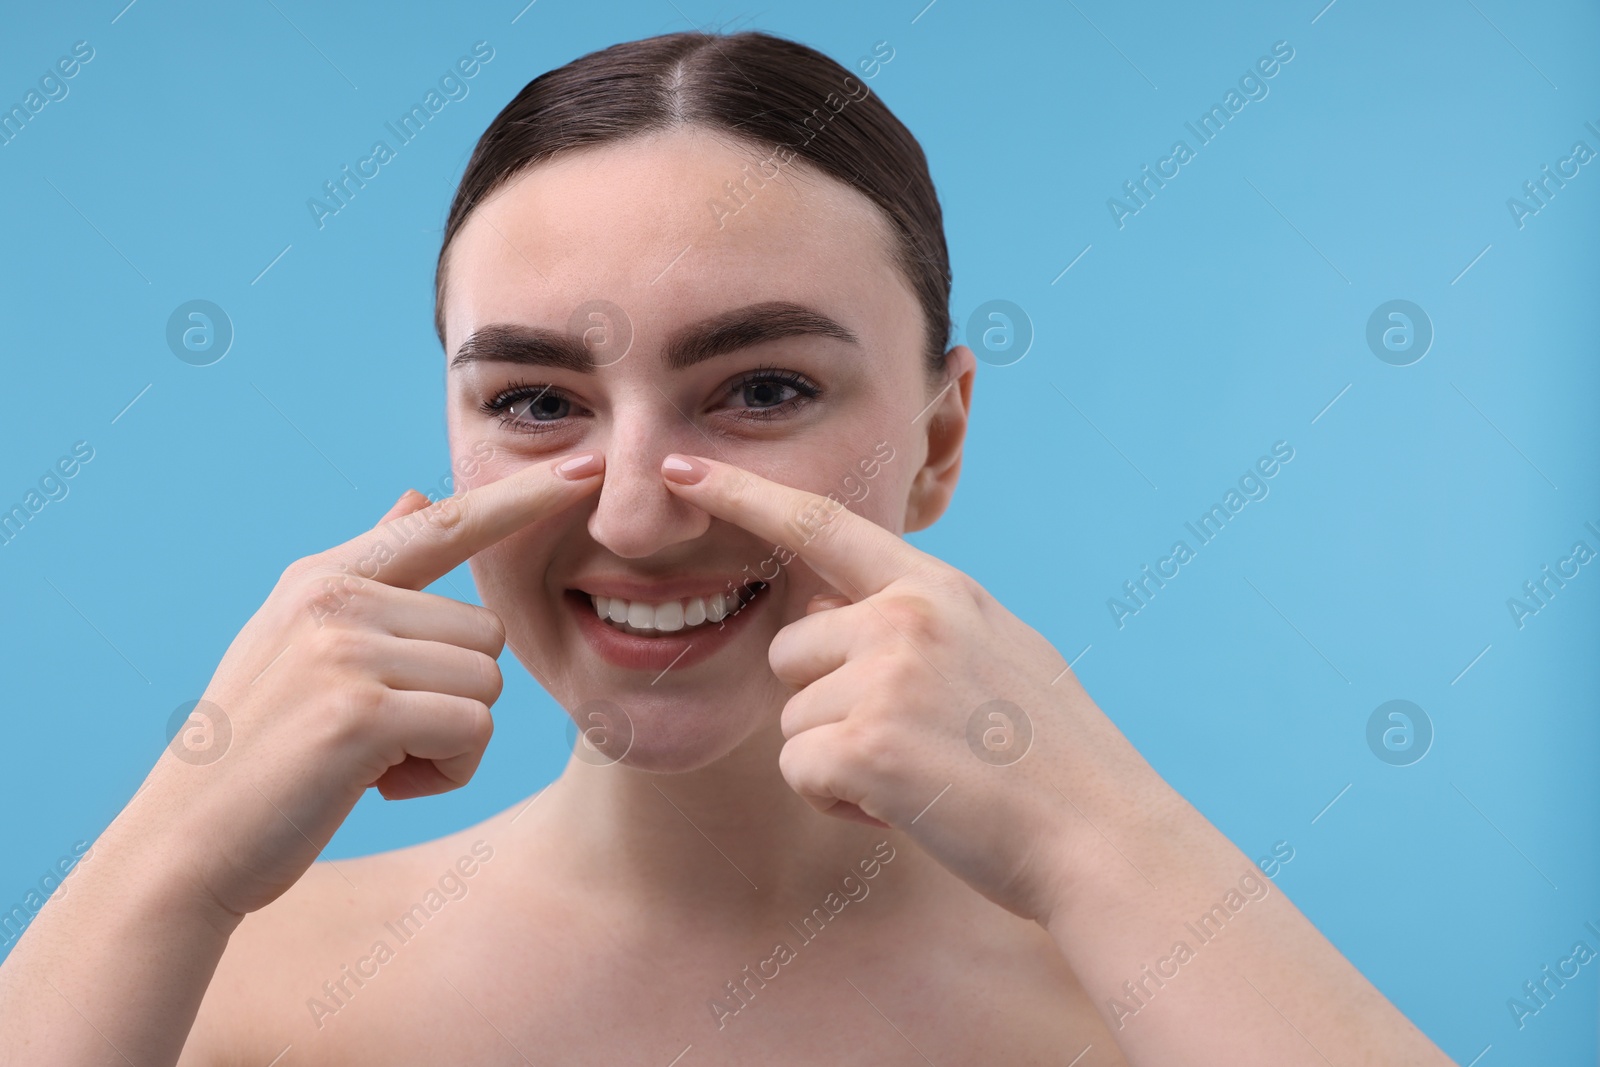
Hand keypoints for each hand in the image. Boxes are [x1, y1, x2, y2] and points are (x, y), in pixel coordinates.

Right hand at [144, 451, 603, 919]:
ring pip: (487, 682)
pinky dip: (444, 773)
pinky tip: (375, 785)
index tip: (588, 469)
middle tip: (376, 733)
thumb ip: (370, 571)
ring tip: (371, 758)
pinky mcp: (361, 711)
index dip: (521, 498)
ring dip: (450, 740)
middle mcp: (333, 597)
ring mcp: (344, 649)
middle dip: (453, 697)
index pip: (444, 524)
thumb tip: (416, 496)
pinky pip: (473, 731)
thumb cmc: (261, 751)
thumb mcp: (303, 642)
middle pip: (486, 632)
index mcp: (323, 577)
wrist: (185, 845)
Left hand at [661, 452, 1111, 923]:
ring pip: (793, 718)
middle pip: (791, 650)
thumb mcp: (994, 651)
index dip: (743, 492)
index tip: (679, 468)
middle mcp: (906, 617)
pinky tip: (906, 806)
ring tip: (922, 776)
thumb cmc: (1050, 757)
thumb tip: (827, 605)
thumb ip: (914, 619)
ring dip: (836, 760)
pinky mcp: (868, 745)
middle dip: (825, 704)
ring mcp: (887, 677)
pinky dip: (838, 801)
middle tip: (910, 742)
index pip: (820, 522)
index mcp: (937, 588)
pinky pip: (799, 769)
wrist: (1102, 838)